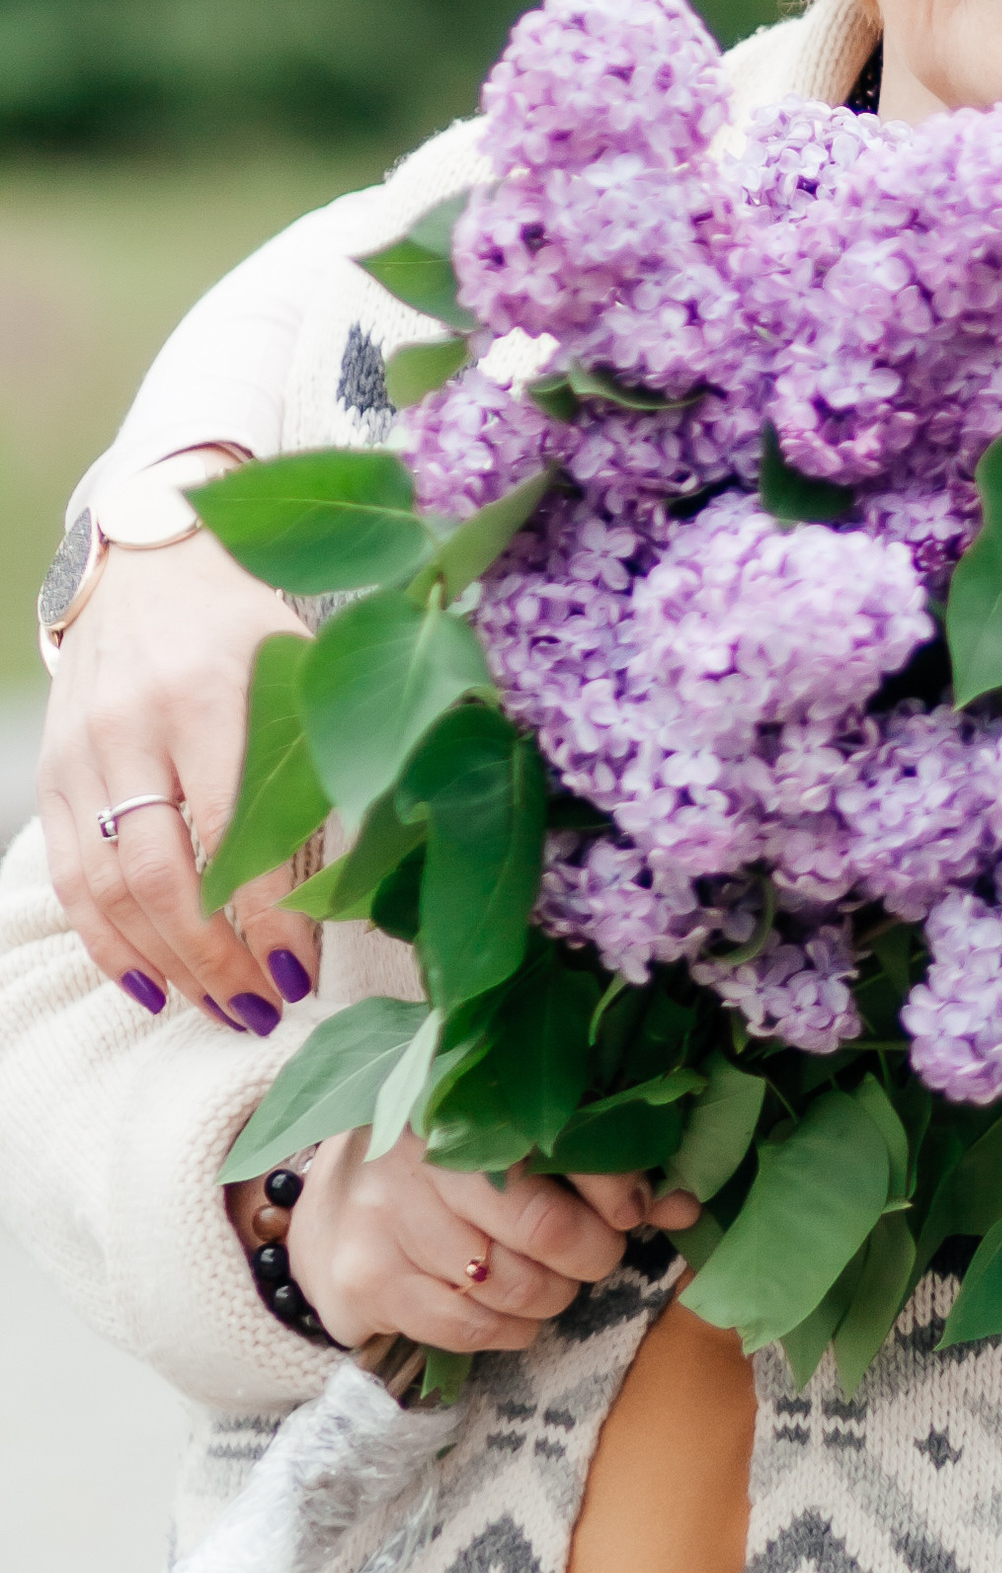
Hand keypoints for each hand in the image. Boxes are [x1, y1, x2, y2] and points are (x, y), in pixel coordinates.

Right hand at [40, 523, 319, 1029]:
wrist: (149, 560)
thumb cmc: (246, 619)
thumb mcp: (299, 662)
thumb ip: (324, 751)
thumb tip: (377, 858)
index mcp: (205, 693)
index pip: (233, 829)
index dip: (265, 914)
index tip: (302, 972)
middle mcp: (132, 727)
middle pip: (160, 874)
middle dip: (212, 959)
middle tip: (259, 1012)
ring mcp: (81, 754)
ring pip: (106, 887)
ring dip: (162, 963)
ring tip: (217, 1010)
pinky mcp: (52, 773)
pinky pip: (68, 876)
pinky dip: (105, 941)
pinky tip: (149, 982)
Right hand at [236, 1139, 702, 1358]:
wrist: (334, 1202)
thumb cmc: (449, 1167)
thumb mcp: (515, 1146)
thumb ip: (599, 1169)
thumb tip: (684, 1207)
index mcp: (469, 1100)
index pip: (567, 1146)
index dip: (617, 1188)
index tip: (633, 1211)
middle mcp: (424, 1152)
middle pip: (543, 1228)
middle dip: (591, 1255)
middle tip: (596, 1256)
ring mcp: (388, 1216)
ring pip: (507, 1283)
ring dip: (551, 1297)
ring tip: (556, 1285)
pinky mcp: (368, 1278)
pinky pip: (464, 1325)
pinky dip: (508, 1331)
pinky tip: (518, 1317)